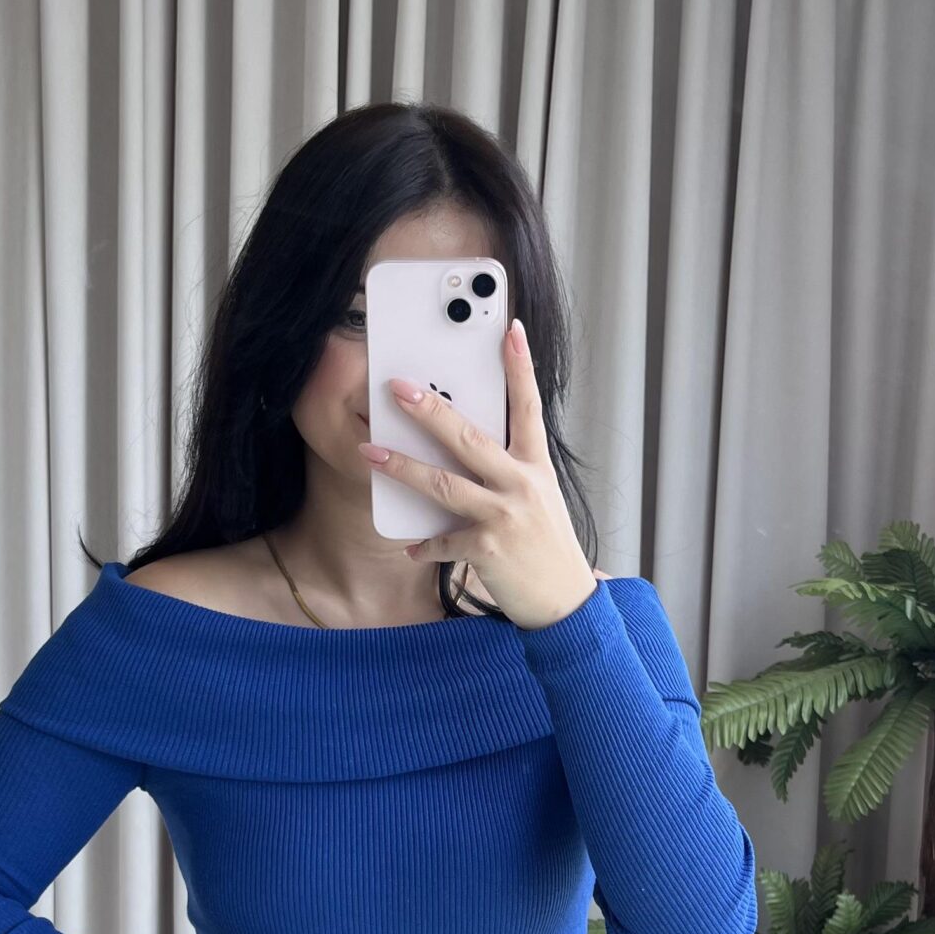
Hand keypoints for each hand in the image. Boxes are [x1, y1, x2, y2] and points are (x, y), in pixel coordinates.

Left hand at [357, 317, 600, 631]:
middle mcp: (522, 486)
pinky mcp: (489, 550)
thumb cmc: (544, 546)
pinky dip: (424, 543)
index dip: (520, 367)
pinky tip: (410, 544)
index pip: (529, 407)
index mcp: (536, 467)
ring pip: (444, 485)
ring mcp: (505, 517)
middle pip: (470, 438)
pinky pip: (444, 540)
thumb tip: (460, 445)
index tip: (510, 330)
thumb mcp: (537, 499)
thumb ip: (507, 470)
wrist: (565, 603)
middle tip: (397, 387)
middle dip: (430, 409)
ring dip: (402, 467)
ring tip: (369, 451)